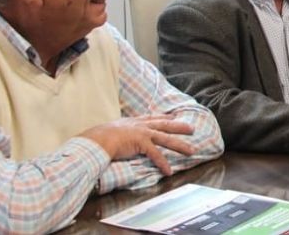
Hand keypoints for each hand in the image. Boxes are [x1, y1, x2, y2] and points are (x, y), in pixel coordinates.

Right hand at [79, 115, 195, 175]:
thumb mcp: (112, 130)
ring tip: (191, 151)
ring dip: (180, 145)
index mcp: (134, 121)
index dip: (165, 117)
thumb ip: (120, 132)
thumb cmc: (100, 137)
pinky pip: (155, 154)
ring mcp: (142, 133)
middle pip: (165, 125)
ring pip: (166, 139)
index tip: (174, 116)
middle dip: (180, 127)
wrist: (96, 140)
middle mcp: (141, 125)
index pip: (154, 117)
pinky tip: (169, 171)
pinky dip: (163, 163)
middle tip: (192, 129)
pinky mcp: (141, 143)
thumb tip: (117, 136)